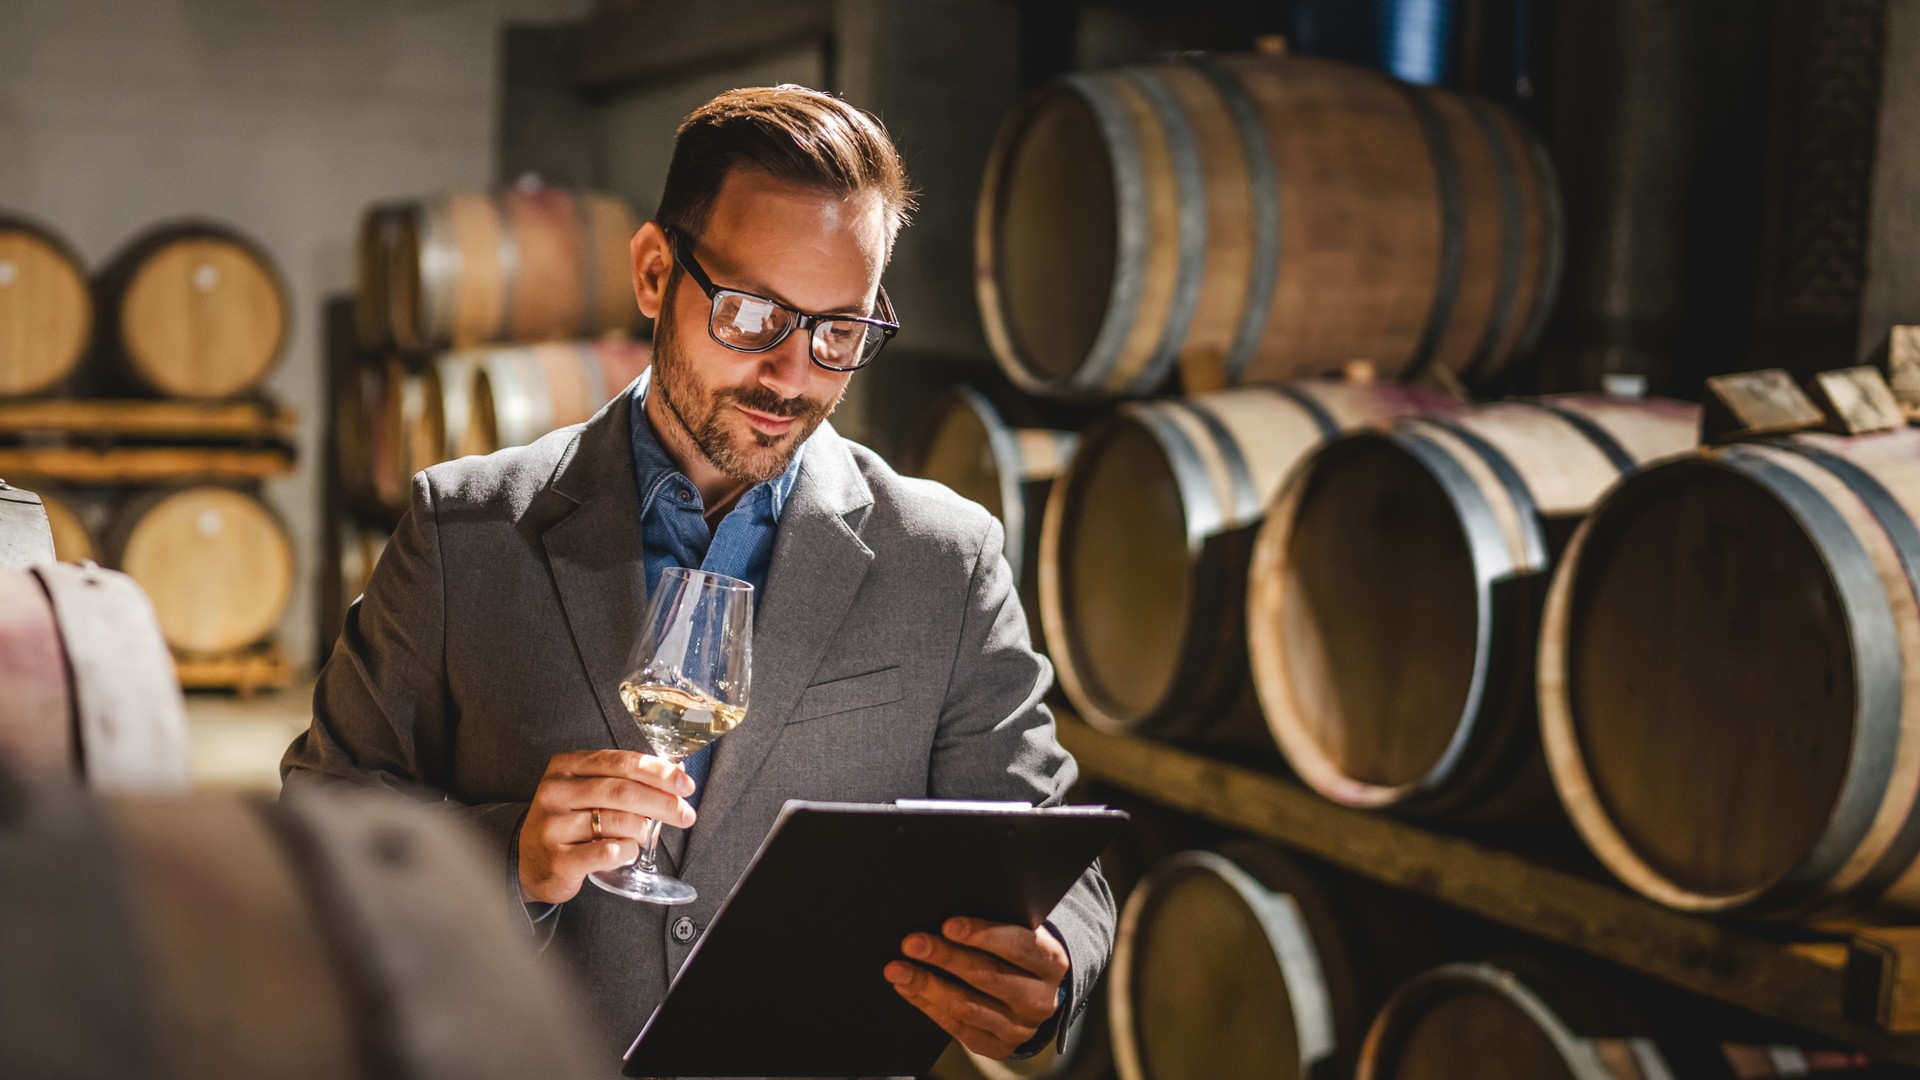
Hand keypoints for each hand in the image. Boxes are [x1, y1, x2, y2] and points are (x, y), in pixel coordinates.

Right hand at [517, 749, 695, 903]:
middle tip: (686, 814)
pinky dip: (627, 851)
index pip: (620, 762)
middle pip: (622, 791)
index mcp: (566, 766)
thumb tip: (677, 775)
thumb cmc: (570, 822)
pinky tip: (630, 851)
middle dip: (662, 802)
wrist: (529, 862)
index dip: (657, 772)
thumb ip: (625, 780)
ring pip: (616, 821)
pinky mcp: (558, 859)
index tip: (685, 784)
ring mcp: (553, 826)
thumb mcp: (588, 791)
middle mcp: (556, 792)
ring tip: (648, 835)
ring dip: (644, 829)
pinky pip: (606, 852)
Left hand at [885, 918, 1068, 1059]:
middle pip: (988, 976)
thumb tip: (946, 918)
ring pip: (968, 1006)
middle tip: (912, 943)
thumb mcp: (1020, 932)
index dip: (982, 935)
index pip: (1018, 946)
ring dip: (928, 985)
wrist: (1035, 994)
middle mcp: (1039, 999)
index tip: (947, 925)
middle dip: (945, 957)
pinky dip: (928, 1006)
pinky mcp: (998, 1047)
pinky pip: (957, 1027)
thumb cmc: (1017, 952)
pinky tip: (909, 989)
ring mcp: (1020, 1028)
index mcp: (1051, 962)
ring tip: (898, 969)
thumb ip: (995, 925)